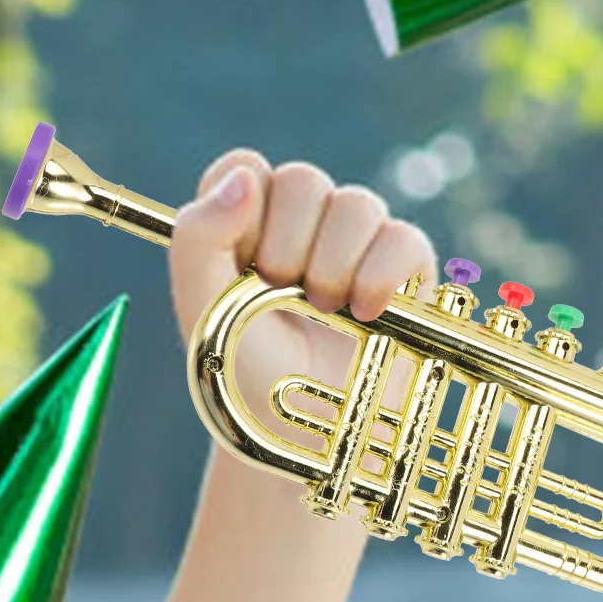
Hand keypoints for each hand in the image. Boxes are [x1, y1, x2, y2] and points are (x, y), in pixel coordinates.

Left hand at [168, 152, 434, 422]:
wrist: (303, 433)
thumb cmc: (246, 375)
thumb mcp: (203, 311)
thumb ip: (198, 238)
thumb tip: (244, 178)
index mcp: (243, 226)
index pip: (244, 167)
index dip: (243, 209)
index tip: (243, 262)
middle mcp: (300, 225)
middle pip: (303, 180)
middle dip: (288, 247)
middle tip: (281, 299)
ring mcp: (354, 242)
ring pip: (357, 204)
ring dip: (333, 266)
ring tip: (323, 314)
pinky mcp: (404, 267)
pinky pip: (403, 238)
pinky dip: (381, 275)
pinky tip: (365, 314)